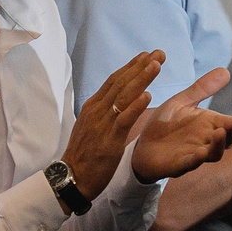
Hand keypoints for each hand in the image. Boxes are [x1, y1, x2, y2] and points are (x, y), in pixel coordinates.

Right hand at [63, 51, 164, 196]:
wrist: (72, 178)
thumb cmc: (84, 155)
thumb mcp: (92, 127)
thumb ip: (103, 113)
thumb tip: (116, 102)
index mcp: (93, 107)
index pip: (114, 81)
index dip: (131, 67)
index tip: (146, 55)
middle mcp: (96, 111)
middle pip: (120, 83)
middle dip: (140, 66)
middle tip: (159, 52)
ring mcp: (101, 124)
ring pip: (123, 96)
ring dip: (141, 79)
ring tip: (156, 65)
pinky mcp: (108, 140)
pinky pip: (123, 120)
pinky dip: (135, 106)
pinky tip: (148, 96)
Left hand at [131, 67, 231, 181]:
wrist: (141, 145)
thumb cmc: (165, 124)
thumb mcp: (182, 102)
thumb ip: (202, 89)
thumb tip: (226, 70)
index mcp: (208, 125)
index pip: (229, 125)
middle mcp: (205, 141)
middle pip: (226, 141)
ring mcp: (194, 154)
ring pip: (213, 154)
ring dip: (218, 145)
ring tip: (219, 133)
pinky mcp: (179, 165)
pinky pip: (191, 164)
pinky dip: (197, 159)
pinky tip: (201, 152)